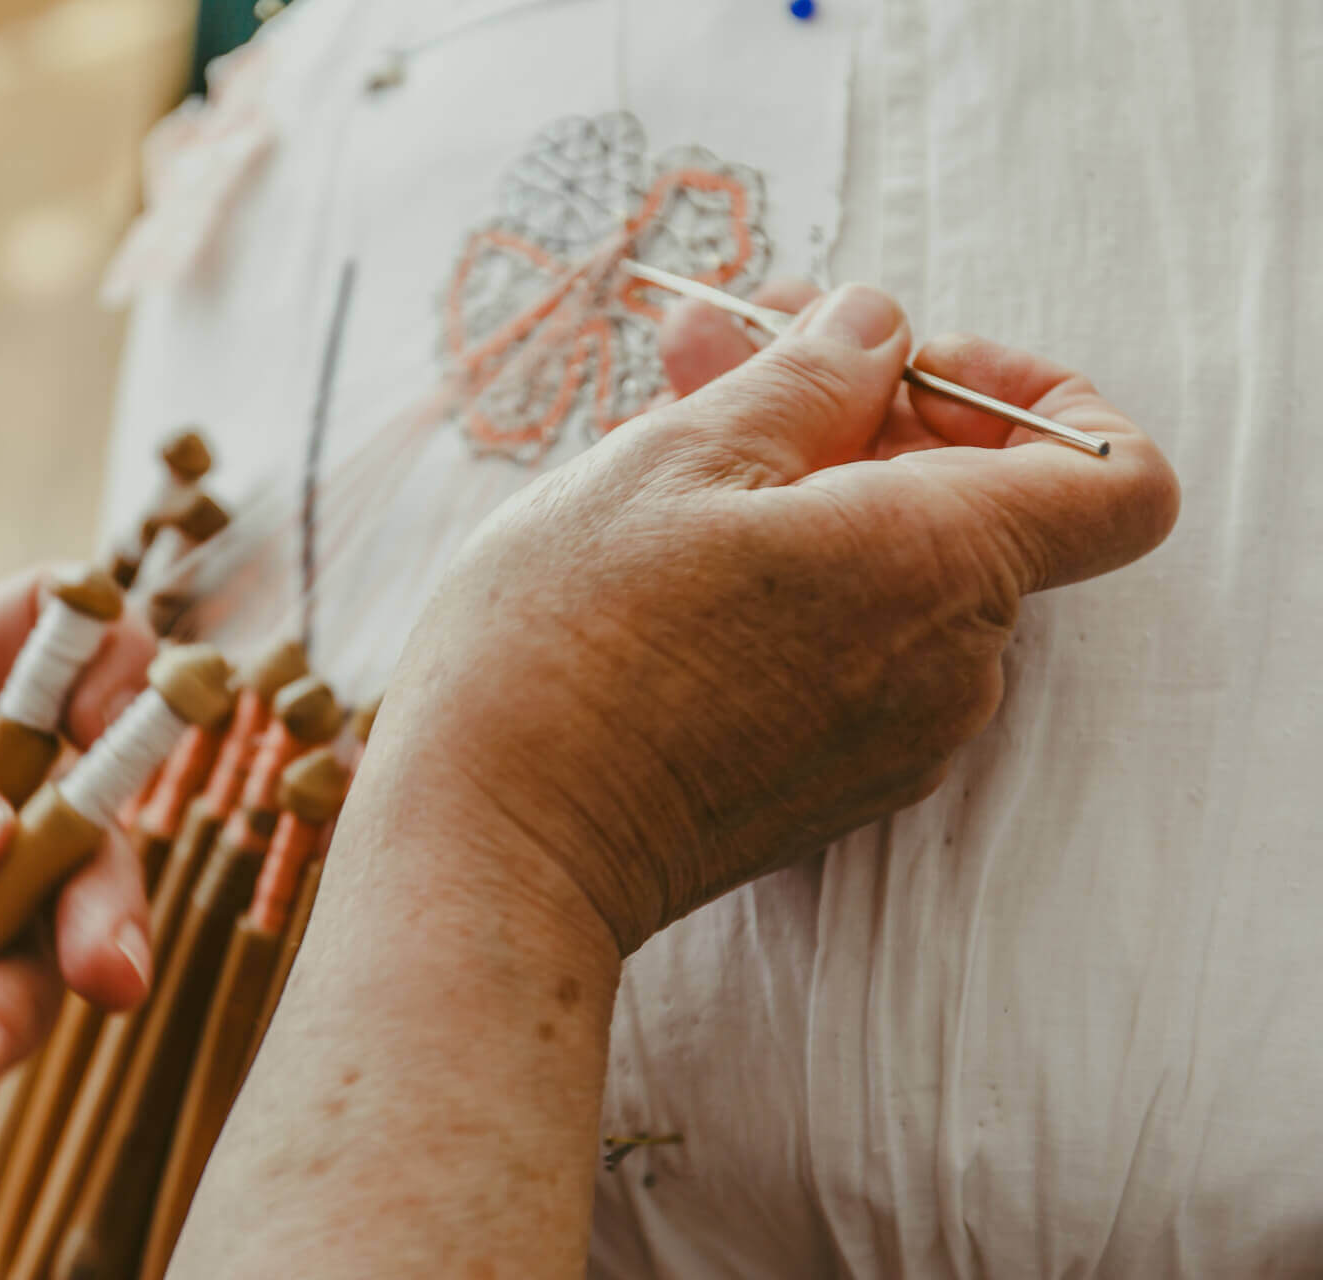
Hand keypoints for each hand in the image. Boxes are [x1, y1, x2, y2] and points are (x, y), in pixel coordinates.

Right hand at [368, 283, 1179, 955]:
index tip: (906, 366)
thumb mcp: (675, 457)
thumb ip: (806, 378)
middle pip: (975, 507)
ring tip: (668, 416)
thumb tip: (876, 327)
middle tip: (730, 339)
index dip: (1036, 395)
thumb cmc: (567, 643)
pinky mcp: (828, 782)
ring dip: (805, 478)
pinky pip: (849, 644)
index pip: (1117, 478)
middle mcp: (952, 669)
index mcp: (941, 567)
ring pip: (893, 571)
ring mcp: (895, 740)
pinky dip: (789, 571)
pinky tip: (670, 529)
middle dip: (861, 406)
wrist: (494, 844)